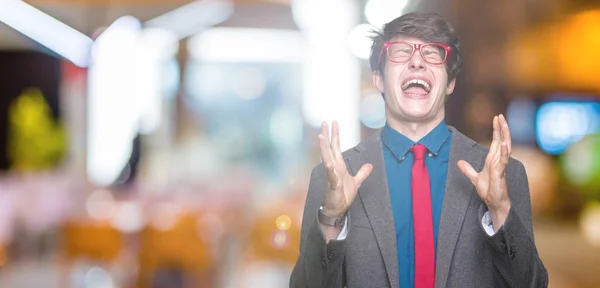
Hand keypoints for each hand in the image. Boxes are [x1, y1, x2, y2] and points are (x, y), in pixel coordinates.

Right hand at [319, 121, 372, 217]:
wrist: (337, 209)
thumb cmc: (342, 195)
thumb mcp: (356, 182)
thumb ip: (362, 173)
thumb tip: (370, 165)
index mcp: (339, 165)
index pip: (336, 147)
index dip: (335, 135)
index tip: (334, 123)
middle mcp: (333, 168)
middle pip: (330, 148)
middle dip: (327, 135)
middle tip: (324, 122)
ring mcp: (332, 176)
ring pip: (327, 158)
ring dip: (324, 148)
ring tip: (321, 137)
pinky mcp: (333, 185)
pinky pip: (331, 176)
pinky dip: (329, 169)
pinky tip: (328, 163)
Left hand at [457, 115, 511, 229]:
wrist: (493, 202)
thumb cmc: (488, 190)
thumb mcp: (474, 178)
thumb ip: (468, 169)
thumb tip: (459, 162)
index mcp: (492, 159)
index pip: (496, 141)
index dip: (496, 130)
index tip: (496, 118)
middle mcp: (498, 160)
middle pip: (501, 140)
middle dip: (501, 128)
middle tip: (500, 115)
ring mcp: (500, 166)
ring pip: (505, 147)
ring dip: (505, 136)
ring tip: (504, 124)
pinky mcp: (501, 173)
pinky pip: (503, 161)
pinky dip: (504, 152)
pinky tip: (504, 143)